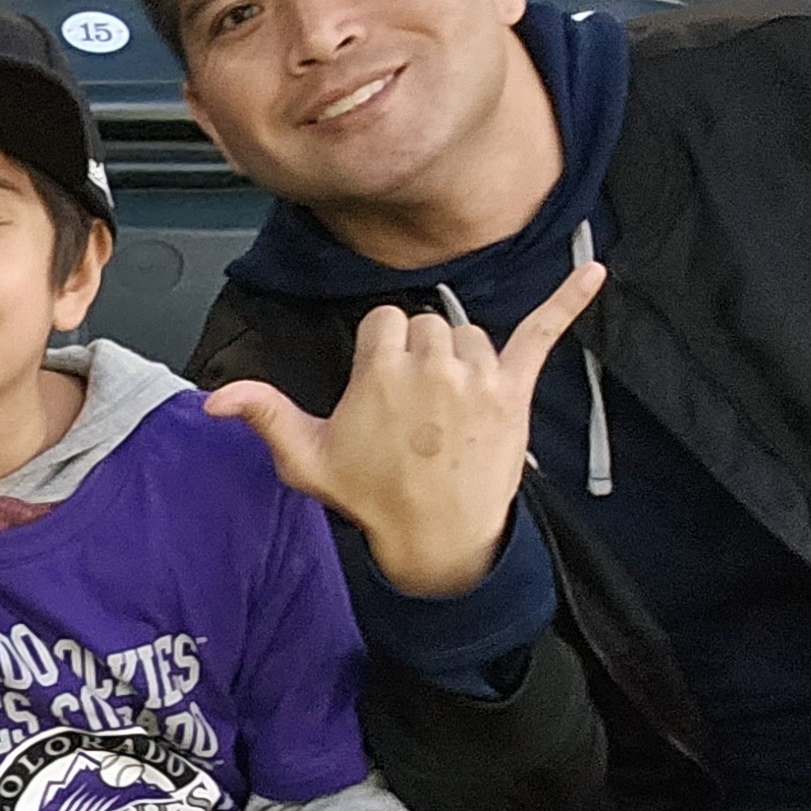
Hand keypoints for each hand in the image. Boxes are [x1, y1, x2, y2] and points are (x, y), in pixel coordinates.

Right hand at [204, 260, 604, 597]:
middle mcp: (433, 364)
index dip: (378, 352)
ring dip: (459, 357)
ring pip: (469, 334)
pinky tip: (596, 271)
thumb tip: (214, 398)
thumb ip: (265, 414)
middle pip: (425, 324)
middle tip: (411, 408)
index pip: (383, 320)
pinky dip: (570, 298)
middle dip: (417, 355)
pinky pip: (543, 332)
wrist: (437, 539)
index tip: (377, 389)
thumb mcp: (307, 459)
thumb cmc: (370, 497)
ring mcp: (480, 375)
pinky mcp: (517, 390)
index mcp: (381, 372)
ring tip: (447, 407)